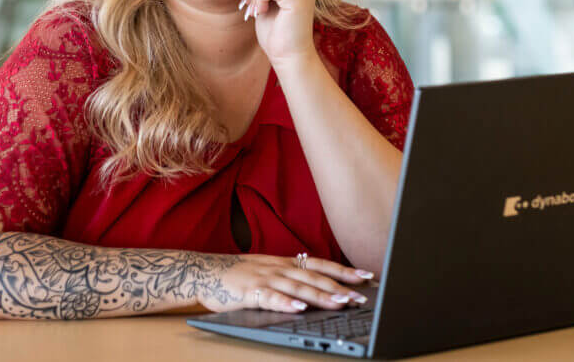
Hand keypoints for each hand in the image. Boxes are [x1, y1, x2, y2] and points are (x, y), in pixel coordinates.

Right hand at [198, 253, 371, 313]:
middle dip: (340, 286)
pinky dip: (285, 303)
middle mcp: (279, 268)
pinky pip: (271, 298)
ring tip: (339, 302)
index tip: (367, 277)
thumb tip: (319, 286)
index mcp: (286, 263)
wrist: (206, 272)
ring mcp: (265, 279)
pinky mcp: (250, 292)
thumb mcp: (270, 271)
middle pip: (314, 277)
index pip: (321, 265)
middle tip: (360, 296)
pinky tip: (298, 309)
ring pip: (298, 288)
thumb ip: (291, 278)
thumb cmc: (240, 276)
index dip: (344, 270)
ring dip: (320, 295)